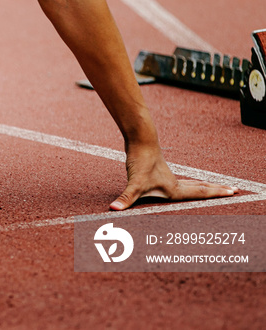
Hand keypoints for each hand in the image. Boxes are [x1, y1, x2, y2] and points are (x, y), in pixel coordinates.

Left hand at [110, 143, 236, 209]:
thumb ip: (125, 198)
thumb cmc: (140, 160)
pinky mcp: (159, 170)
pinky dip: (190, 182)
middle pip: (200, 187)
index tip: (234, 192)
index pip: (200, 193)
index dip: (216, 194)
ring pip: (192, 182)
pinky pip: (181, 179)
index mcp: (173, 188)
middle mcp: (174, 182)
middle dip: (216, 190)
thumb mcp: (133, 183)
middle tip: (235, 190)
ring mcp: (167, 175)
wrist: (140, 138)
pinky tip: (187, 184)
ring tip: (216, 188)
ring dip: (205, 186)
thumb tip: (113, 210)